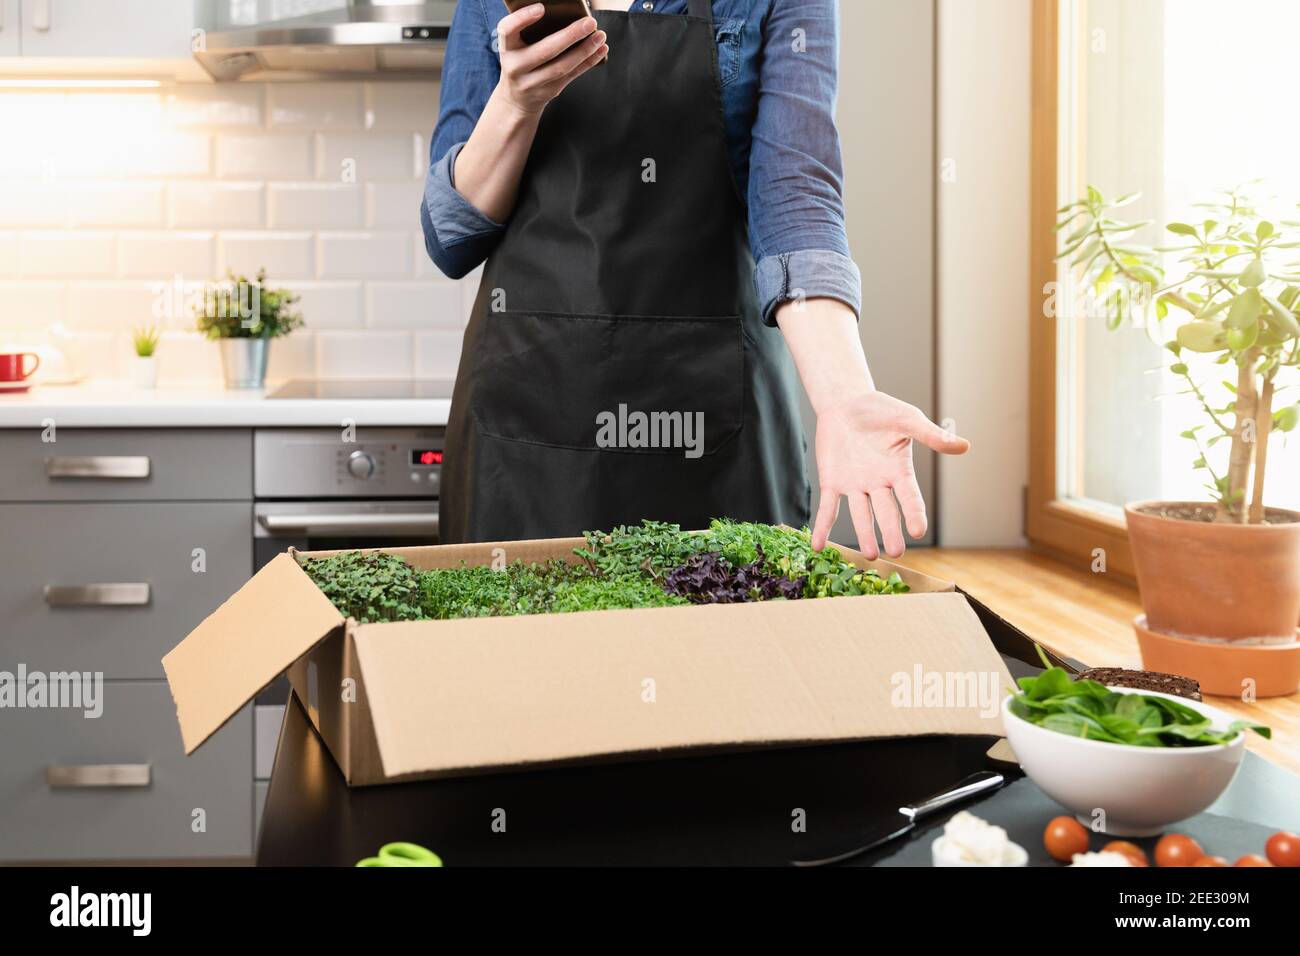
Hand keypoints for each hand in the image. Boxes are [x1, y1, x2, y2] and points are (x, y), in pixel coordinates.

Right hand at [495, 4, 608, 115]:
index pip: (507, 30)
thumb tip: (565, 13)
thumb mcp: (516, 47)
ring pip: (562, 66)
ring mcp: (532, 83)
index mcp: (507, 48)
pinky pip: (571, 75)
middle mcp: (516, 67)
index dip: (523, 18)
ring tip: (600, 35)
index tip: (541, 8)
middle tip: (589, 22)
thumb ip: (529, 31)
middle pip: (545, 51)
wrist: (516, 99)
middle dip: (570, 36)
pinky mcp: (549, 91)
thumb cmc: (520, 61)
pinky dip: (588, 62)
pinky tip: (600, 50)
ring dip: (585, 50)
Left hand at [811, 389, 969, 557]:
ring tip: (870, 554)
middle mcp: (879, 483)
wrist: (846, 403)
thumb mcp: (907, 419)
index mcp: (899, 471)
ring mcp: (855, 486)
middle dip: (890, 531)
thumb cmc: (881, 410)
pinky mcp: (832, 483)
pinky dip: (823, 525)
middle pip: (886, 511)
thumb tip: (964, 446)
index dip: (914, 513)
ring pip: (860, 514)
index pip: (910, 496)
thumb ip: (931, 435)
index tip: (918, 530)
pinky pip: (828, 507)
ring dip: (863, 533)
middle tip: (895, 552)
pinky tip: (818, 545)